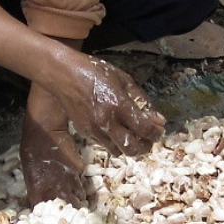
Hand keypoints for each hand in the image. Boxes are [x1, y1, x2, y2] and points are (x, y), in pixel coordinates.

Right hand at [22, 56, 164, 206]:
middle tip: (149, 140)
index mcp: (119, 105)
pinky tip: (116, 131)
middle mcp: (106, 121)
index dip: (156, 134)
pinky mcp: (84, 133)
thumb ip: (143, 101)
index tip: (159, 131)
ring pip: (118, 151)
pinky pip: (104, 145)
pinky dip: (114, 142)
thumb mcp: (124, 80)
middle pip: (132, 148)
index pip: (145, 129)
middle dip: (145, 147)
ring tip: (133, 137)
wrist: (64, 75)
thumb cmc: (95, 72)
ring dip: (129, 147)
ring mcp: (94, 129)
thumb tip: (159, 120)